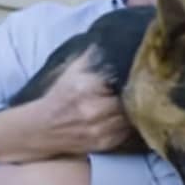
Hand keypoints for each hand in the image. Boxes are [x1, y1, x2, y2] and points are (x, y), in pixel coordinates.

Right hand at [0, 49, 132, 161]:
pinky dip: (130, 124)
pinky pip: (127, 132)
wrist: (40, 129)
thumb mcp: (71, 70)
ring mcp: (98, 130)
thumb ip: (93, 56)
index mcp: (85, 87)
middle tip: (144, 87)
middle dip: (136, 93)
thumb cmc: (59, 96)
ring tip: (138, 101)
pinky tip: (129, 116)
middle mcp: (92, 110)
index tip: (140, 72)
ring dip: (136, 110)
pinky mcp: (102, 144)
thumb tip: (114, 41)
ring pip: (131, 117)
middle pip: (129, 100)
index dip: (133, 76)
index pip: (121, 80)